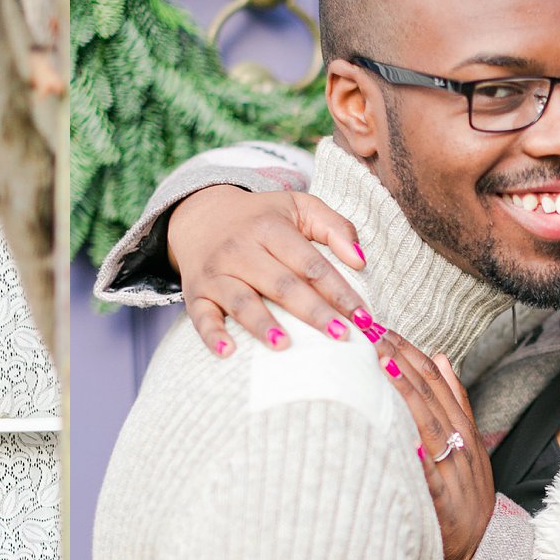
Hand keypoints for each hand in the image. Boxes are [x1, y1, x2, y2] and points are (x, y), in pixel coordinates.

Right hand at [167, 187, 368, 356]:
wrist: (200, 216)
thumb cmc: (260, 218)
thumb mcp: (298, 207)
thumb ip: (334, 226)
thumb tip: (360, 261)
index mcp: (270, 228)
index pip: (311, 264)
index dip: (340, 291)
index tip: (363, 317)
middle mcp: (242, 250)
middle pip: (282, 285)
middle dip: (313, 312)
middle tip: (341, 336)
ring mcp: (217, 273)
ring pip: (242, 301)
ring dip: (263, 324)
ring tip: (285, 345)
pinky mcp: (197, 292)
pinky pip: (201, 316)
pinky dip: (213, 334)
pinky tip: (228, 352)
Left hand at [373, 338, 492, 559]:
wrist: (473, 557)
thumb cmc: (459, 500)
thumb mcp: (466, 449)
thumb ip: (454, 404)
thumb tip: (441, 357)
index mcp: (463, 432)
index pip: (436, 382)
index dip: (410, 353)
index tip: (382, 328)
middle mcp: (461, 448)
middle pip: (430, 397)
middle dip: (401, 362)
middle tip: (371, 333)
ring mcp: (454, 475)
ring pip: (428, 425)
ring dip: (404, 392)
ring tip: (379, 363)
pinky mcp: (443, 505)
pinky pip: (427, 474)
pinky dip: (415, 451)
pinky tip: (396, 430)